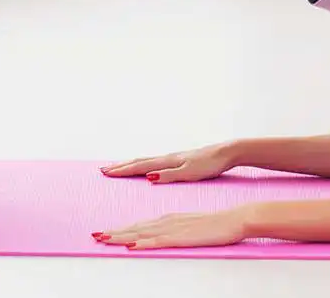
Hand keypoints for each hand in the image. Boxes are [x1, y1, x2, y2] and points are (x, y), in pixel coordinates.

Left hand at [93, 207, 248, 250]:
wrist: (233, 219)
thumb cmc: (215, 225)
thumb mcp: (190, 227)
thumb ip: (174, 230)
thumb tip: (160, 237)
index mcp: (168, 219)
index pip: (139, 225)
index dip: (120, 229)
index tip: (104, 232)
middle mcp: (167, 221)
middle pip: (135, 228)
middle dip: (114, 232)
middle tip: (95, 236)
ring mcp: (173, 228)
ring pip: (141, 233)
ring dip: (121, 236)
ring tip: (104, 238)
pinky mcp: (182, 237)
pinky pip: (159, 241)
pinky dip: (143, 243)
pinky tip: (132, 246)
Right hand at [99, 141, 237, 183]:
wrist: (225, 153)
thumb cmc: (209, 165)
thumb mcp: (189, 173)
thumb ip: (169, 175)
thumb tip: (147, 176)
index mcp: (168, 161)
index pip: (140, 166)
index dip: (122, 170)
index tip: (106, 173)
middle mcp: (167, 158)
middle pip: (139, 161)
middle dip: (121, 166)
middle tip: (103, 170)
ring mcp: (172, 158)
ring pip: (145, 160)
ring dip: (130, 164)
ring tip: (118, 167)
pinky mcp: (178, 160)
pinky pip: (154, 162)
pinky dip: (142, 164)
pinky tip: (144, 168)